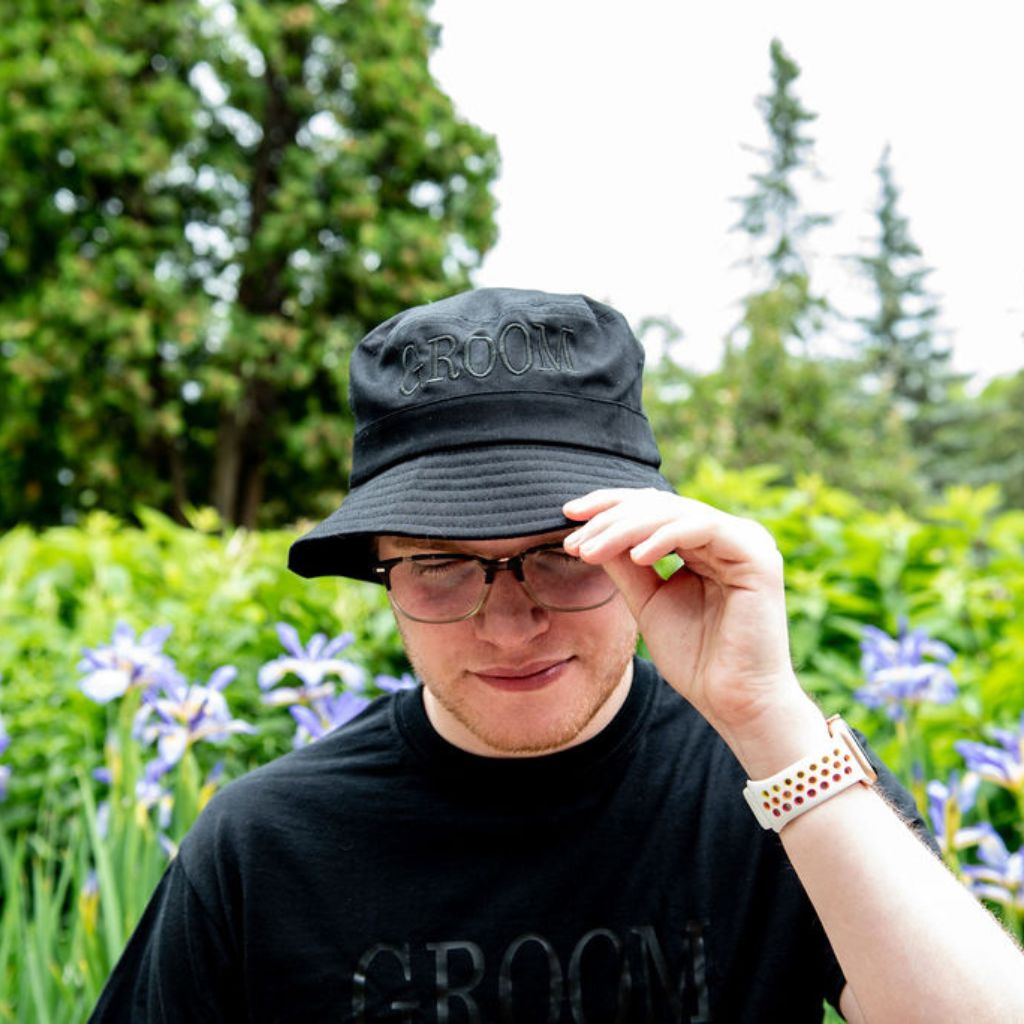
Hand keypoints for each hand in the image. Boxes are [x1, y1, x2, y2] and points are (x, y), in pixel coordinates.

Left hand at [563, 488, 824, 770]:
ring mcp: (746, 541)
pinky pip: (702, 529)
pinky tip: (636, 556)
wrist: (733, 703)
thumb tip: (589, 532)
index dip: (609, 507)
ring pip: (675, 513)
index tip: (568, 516)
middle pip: (660, 504)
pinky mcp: (757, 554)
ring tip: (591, 550)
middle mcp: (728, 535)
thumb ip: (625, 565)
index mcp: (706, 543)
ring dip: (626, 529)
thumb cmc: (695, 659)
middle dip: (610, 517)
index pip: (652, 509)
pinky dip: (664, 538)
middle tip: (574, 537)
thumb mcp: (647, 601)